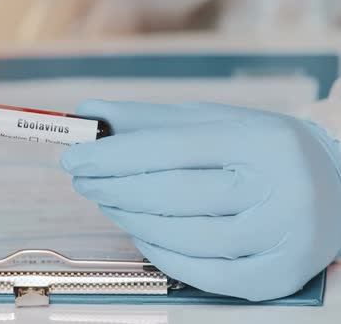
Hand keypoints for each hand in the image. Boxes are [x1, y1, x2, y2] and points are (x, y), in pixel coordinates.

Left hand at [61, 100, 340, 300]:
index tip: (73, 157)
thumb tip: (89, 110)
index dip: (113, 156)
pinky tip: (140, 234)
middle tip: (82, 181)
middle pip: (172, 195)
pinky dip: (160, 255)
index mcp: (259, 141)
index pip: (170, 148)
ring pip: (182, 237)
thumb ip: (150, 118)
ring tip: (108, 203)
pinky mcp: (276, 277)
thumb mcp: (215, 122)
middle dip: (113, 189)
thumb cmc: (259, 151)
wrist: (335, 188)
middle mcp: (277, 188)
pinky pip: (202, 275)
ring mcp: (280, 238)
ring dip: (130, 221)